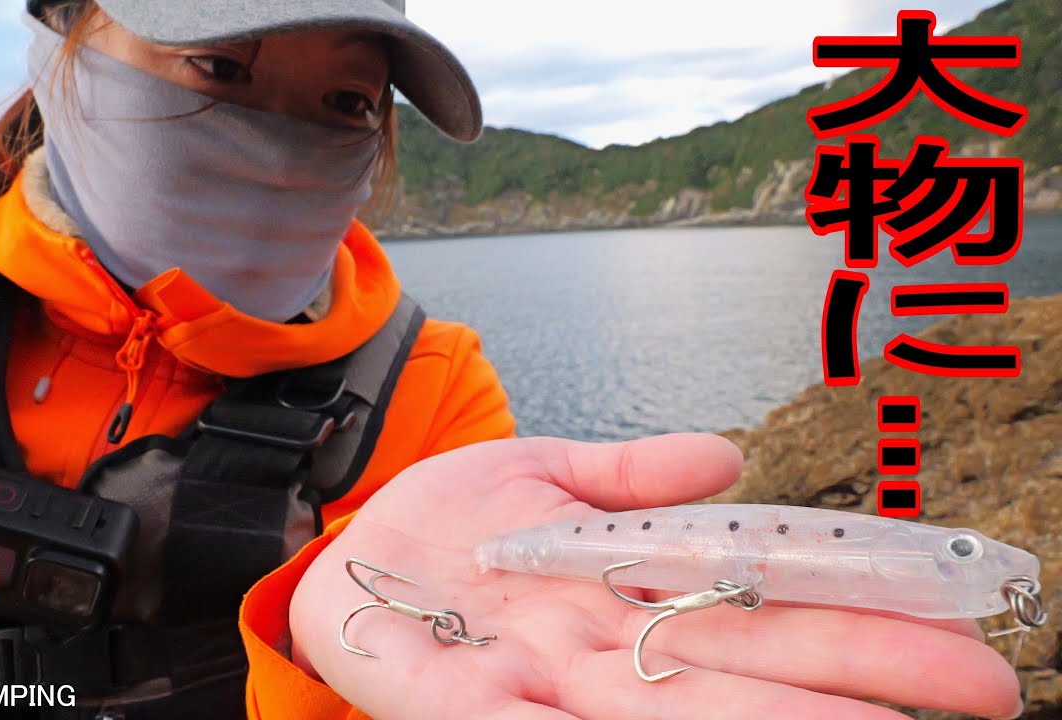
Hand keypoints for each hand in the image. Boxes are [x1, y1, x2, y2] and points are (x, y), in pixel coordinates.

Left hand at [290, 435, 1022, 719]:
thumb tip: (731, 457)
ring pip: (675, 710)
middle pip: (747, 668)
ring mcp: (540, 687)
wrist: (341, 548)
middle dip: (859, 680)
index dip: (856, 611)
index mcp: (632, 595)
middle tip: (984, 692)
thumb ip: (629, 474)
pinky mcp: (466, 710)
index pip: (765, 603)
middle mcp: (605, 655)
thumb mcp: (543, 475)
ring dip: (775, 718)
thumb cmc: (448, 519)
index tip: (957, 616)